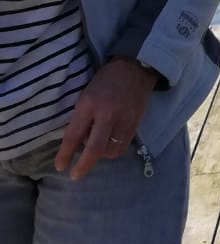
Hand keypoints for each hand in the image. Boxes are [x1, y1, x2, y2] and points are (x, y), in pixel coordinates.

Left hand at [54, 59, 157, 181]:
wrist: (135, 68)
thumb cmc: (105, 82)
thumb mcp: (86, 96)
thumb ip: (82, 119)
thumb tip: (79, 144)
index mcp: (89, 104)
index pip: (73, 135)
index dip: (65, 154)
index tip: (60, 167)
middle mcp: (107, 113)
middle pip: (94, 148)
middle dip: (83, 165)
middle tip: (75, 175)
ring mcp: (124, 119)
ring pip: (110, 151)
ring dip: (101, 154)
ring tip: (98, 143)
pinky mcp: (137, 123)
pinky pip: (123, 146)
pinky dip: (113, 149)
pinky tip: (109, 141)